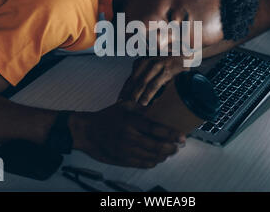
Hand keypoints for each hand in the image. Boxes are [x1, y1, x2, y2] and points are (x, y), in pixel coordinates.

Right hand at [70, 101, 185, 168]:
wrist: (87, 132)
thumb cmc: (106, 117)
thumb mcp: (124, 106)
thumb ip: (142, 108)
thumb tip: (159, 109)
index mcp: (131, 122)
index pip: (156, 129)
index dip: (172, 134)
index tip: (182, 137)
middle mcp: (129, 137)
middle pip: (157, 147)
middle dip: (172, 148)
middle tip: (179, 146)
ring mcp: (126, 151)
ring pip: (152, 158)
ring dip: (164, 156)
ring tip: (170, 151)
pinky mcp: (122, 160)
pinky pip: (143, 164)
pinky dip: (153, 162)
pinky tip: (157, 158)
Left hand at [119, 56, 190, 105]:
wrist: (187, 53)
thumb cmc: (171, 61)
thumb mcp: (156, 65)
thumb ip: (147, 75)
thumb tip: (138, 92)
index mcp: (144, 60)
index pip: (131, 77)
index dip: (124, 88)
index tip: (119, 99)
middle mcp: (149, 61)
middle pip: (134, 79)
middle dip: (126, 92)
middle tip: (120, 104)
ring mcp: (158, 64)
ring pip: (143, 82)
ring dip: (136, 94)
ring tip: (131, 104)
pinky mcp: (167, 70)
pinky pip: (155, 84)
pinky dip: (148, 94)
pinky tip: (143, 102)